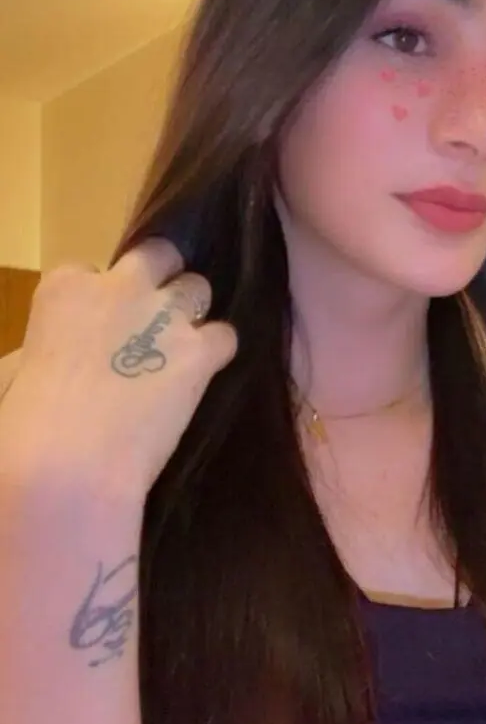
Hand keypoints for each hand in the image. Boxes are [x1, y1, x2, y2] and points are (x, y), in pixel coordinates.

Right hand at [0, 243, 237, 502]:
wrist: (68, 466)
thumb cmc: (25, 426)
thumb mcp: (16, 371)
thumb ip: (45, 348)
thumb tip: (60, 353)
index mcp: (64, 288)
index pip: (91, 270)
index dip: (102, 300)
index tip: (103, 328)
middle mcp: (119, 288)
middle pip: (157, 257)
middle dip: (162, 279)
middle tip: (158, 320)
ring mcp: (164, 317)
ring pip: (198, 289)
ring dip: (193, 315)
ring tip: (184, 351)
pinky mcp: (199, 354)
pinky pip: (226, 336)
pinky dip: (218, 354)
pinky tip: (204, 377)